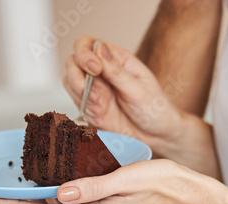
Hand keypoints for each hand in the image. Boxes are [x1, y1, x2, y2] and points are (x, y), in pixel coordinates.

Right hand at [64, 37, 184, 149]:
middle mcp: (102, 72)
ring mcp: (95, 89)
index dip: (84, 53)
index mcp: (116, 60)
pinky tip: (99, 113)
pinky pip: (76, 102)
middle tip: (94, 93)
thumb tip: (100, 48)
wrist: (157, 137)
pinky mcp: (91, 107)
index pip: (87, 44)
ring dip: (79, 93)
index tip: (94, 68)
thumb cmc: (155, 110)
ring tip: (100, 105)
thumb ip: (116, 71)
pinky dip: (83, 107)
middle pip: (73, 62)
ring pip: (69, 82)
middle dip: (76, 76)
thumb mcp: (139, 89)